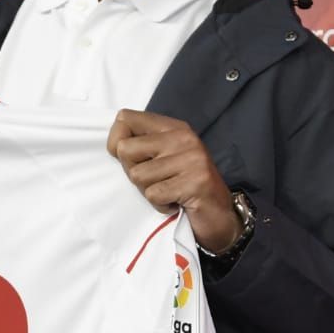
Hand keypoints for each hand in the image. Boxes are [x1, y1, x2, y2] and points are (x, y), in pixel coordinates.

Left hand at [107, 110, 239, 250]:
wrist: (220, 214)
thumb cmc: (185, 186)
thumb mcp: (165, 157)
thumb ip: (143, 146)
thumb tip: (114, 145)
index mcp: (173, 127)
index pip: (124, 118)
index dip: (116, 141)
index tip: (129, 159)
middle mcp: (182, 138)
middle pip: (125, 149)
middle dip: (132, 171)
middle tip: (155, 181)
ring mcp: (191, 159)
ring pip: (138, 175)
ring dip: (148, 192)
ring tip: (169, 191)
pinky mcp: (194, 182)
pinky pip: (154, 194)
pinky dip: (160, 205)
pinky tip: (176, 202)